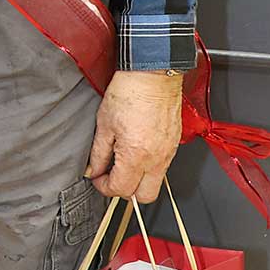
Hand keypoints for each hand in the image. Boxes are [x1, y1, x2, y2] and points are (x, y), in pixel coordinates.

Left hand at [86, 69, 182, 203]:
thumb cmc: (130, 92)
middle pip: (144, 197)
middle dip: (125, 191)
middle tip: (112, 176)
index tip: (97, 177)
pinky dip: (149, 166)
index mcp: (136, 155)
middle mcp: (156, 158)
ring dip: (138, 179)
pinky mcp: (174, 143)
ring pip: (155, 182)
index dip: (104, 187)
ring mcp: (169, 152)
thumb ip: (98, 153)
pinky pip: (162, 166)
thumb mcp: (104, 124)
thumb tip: (94, 169)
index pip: (120, 189)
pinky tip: (137, 150)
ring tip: (123, 161)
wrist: (154, 72)